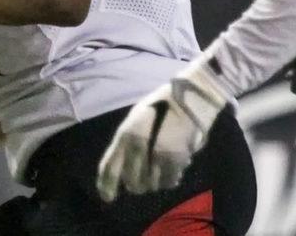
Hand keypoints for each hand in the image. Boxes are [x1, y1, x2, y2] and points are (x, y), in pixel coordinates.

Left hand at [96, 58, 230, 201]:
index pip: (109, 167)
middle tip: (142, 181)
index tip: (108, 197)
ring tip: (160, 170)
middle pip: (132, 181)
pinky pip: (168, 182)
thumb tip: (122, 166)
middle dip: (136, 184)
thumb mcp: (135, 118)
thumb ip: (126, 141)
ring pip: (151, 184)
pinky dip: (169, 180)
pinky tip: (172, 171)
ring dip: (153, 182)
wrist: (189, 97)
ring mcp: (157, 154)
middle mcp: (137, 146)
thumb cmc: (161, 104)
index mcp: (125, 134)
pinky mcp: (175, 160)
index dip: (106, 186)